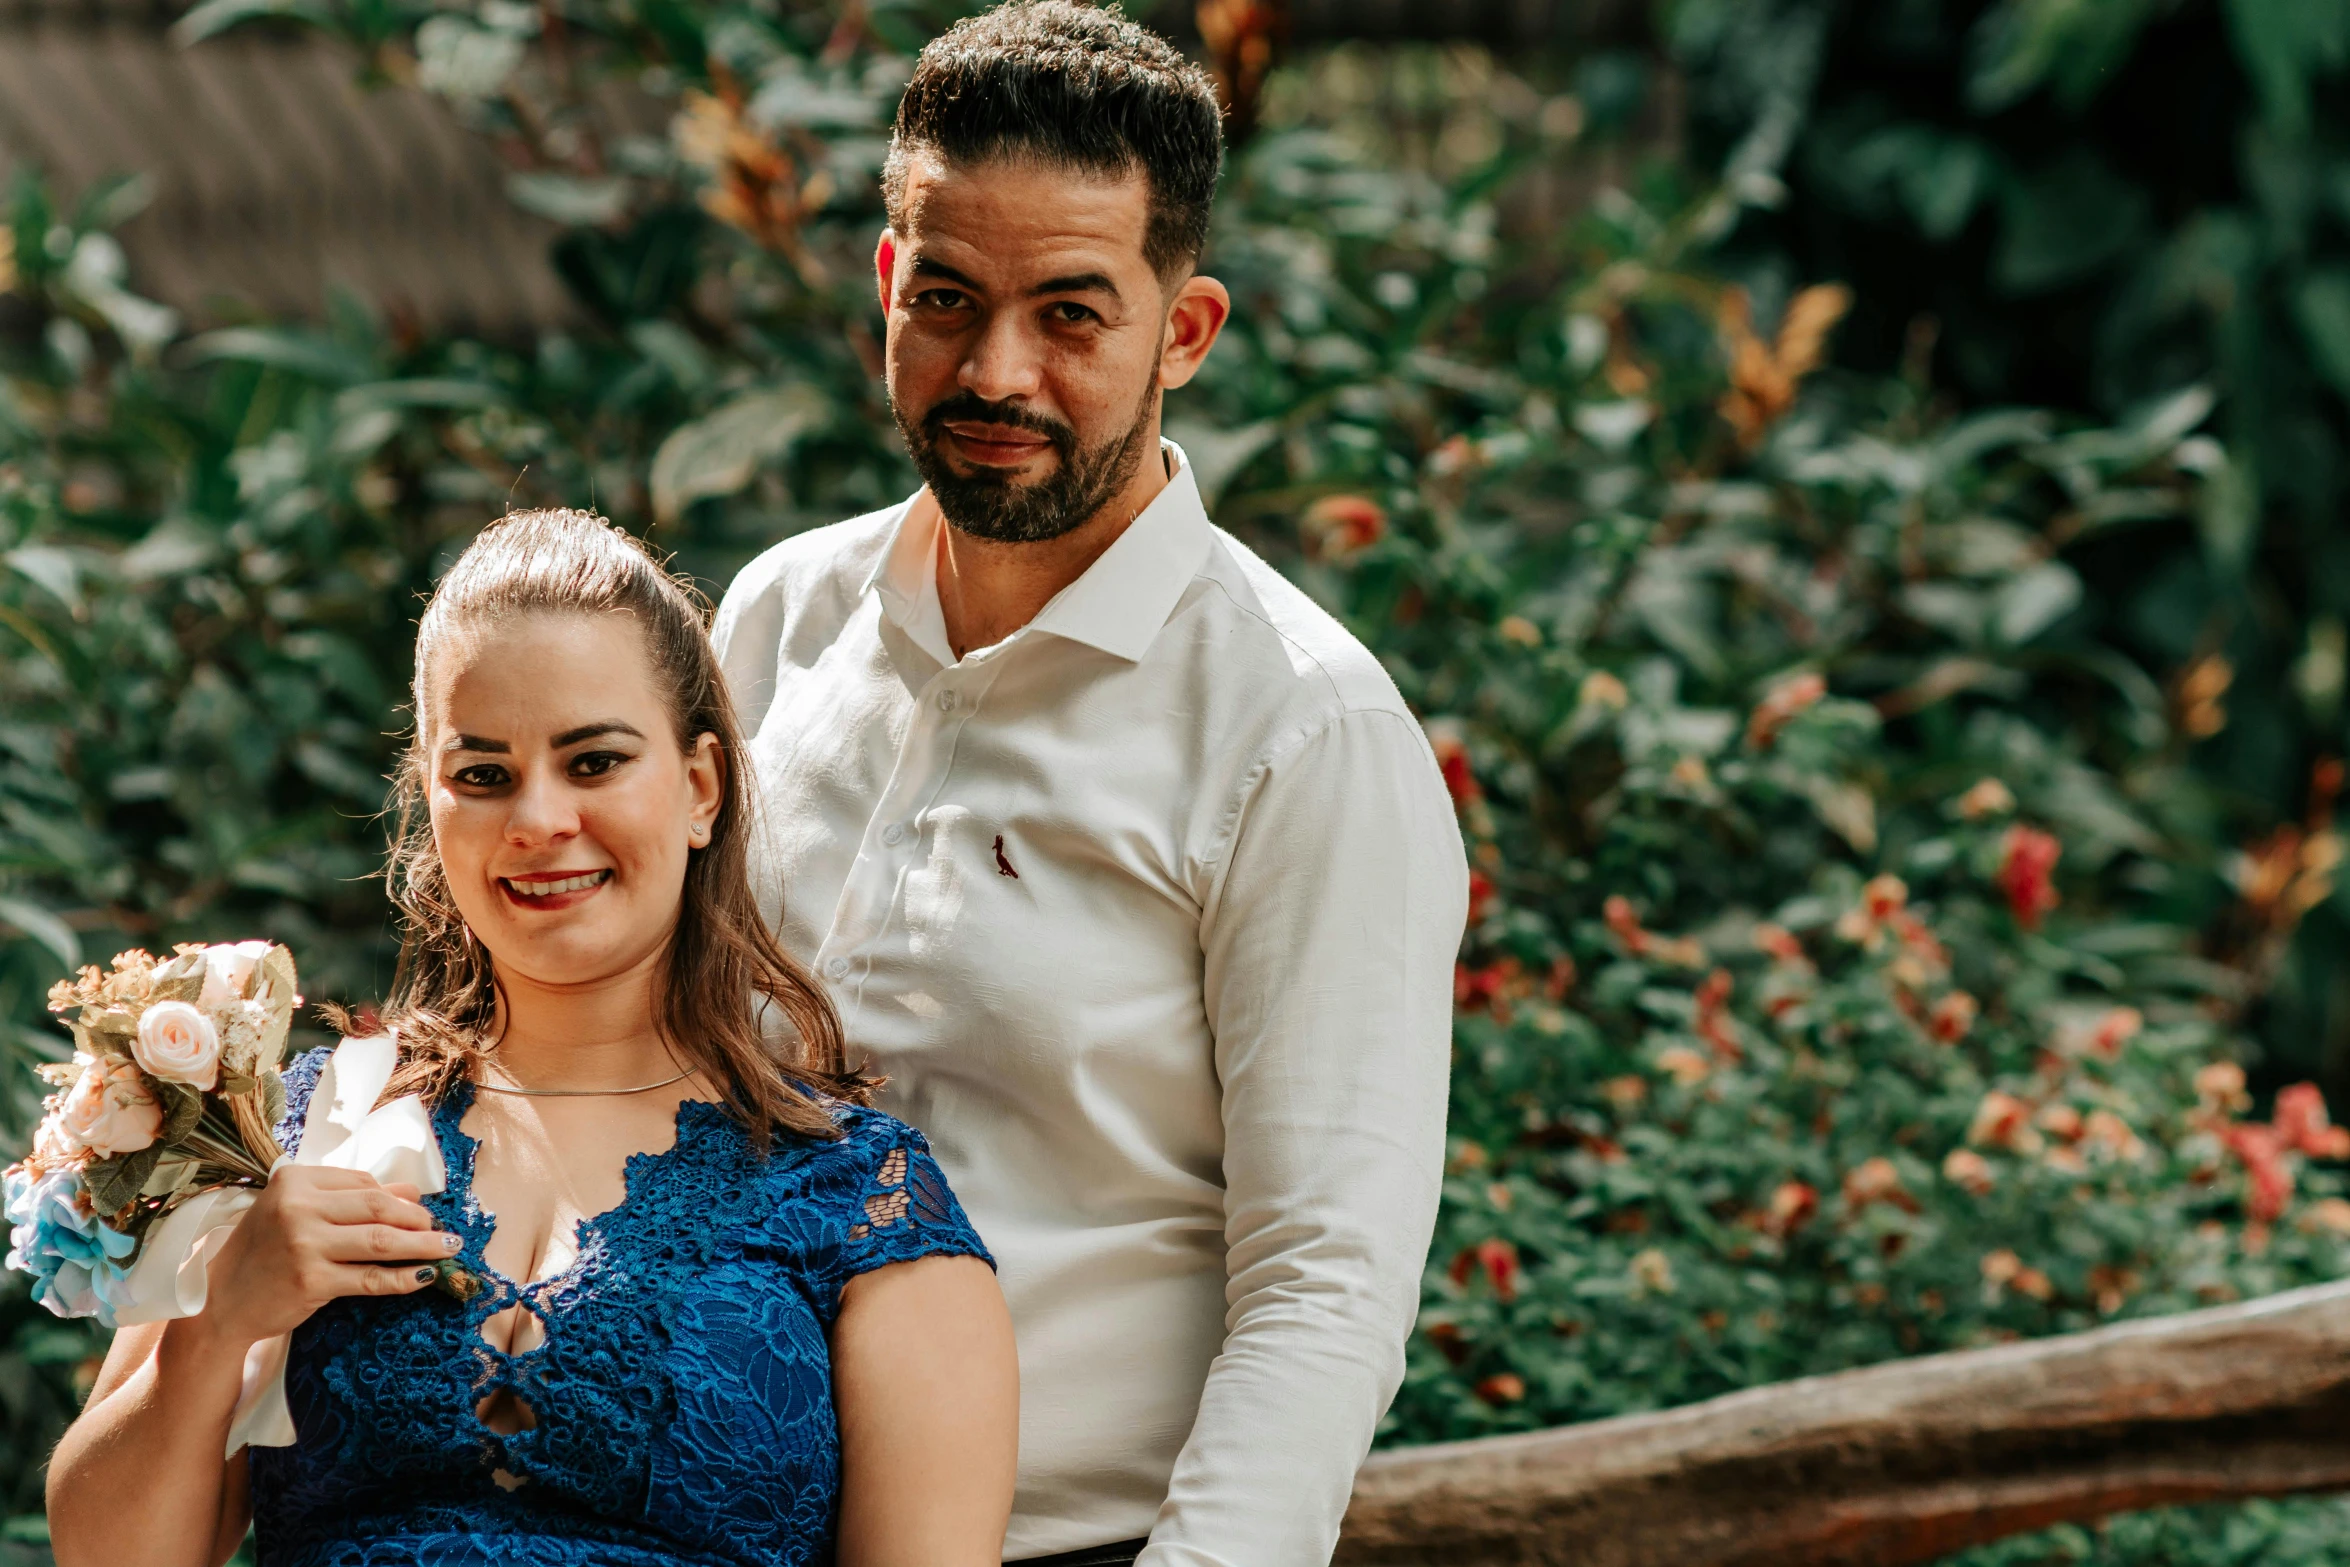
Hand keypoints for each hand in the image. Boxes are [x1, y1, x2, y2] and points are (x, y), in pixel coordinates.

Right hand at [194, 1168, 454, 1348]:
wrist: (220, 1302)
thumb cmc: (264, 1252)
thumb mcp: (298, 1212)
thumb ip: (350, 1197)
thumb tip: (412, 1191)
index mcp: (294, 1180)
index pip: (362, 1182)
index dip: (397, 1197)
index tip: (419, 1210)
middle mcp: (298, 1207)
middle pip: (378, 1206)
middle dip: (418, 1219)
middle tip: (444, 1230)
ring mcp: (304, 1244)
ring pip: (382, 1240)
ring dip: (423, 1245)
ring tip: (449, 1248)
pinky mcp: (311, 1281)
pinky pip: (371, 1278)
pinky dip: (404, 1278)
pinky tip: (425, 1277)